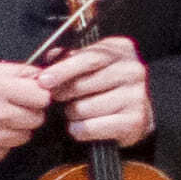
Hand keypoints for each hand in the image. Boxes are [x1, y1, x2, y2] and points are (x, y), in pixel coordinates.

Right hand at [0, 55, 58, 170]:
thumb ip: (14, 71)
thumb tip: (44, 75)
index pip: (42, 95)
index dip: (37, 94)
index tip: (29, 94)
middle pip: (38, 117)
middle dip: (28, 112)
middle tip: (9, 107)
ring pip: (26, 135)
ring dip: (15, 128)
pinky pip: (9, 150)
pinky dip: (1, 143)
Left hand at [49, 34, 152, 149]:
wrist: (136, 112)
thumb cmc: (107, 84)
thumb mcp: (91, 62)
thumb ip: (69, 57)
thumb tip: (51, 56)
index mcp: (121, 50)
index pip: (89, 58)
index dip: (63, 70)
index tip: (43, 81)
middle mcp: (133, 70)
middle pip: (82, 85)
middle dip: (63, 94)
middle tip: (61, 98)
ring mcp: (136, 96)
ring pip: (82, 108)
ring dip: (72, 113)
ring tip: (79, 111)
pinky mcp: (135, 120)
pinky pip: (90, 127)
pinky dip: (80, 129)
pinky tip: (84, 124)